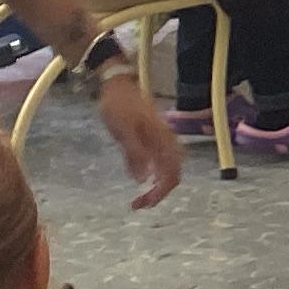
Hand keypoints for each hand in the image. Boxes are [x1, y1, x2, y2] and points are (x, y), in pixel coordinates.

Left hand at [95, 69, 184, 209]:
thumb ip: (135, 153)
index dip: (160, 192)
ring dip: (154, 186)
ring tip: (138, 199)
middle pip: (172, 174)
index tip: (143, 203)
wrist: (116, 83)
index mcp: (162, 140)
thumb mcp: (123, 130)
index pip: (171, 174)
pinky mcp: (149, 138)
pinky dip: (149, 175)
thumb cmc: (118, 105)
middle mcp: (165, 142)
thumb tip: (143, 180)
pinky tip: (137, 179)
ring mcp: (158, 140)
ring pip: (165, 169)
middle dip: (158, 194)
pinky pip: (155, 161)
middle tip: (138, 205)